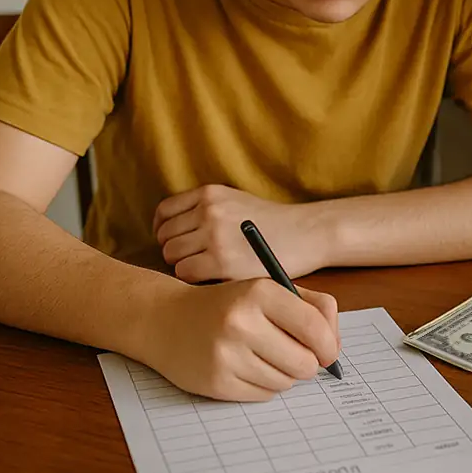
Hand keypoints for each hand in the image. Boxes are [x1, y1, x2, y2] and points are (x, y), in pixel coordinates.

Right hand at [141, 277, 339, 400]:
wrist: (165, 319)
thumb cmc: (226, 304)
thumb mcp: (267, 289)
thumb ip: (310, 308)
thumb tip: (334, 346)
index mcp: (259, 292)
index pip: (314, 327)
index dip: (329, 345)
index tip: (328, 352)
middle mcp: (242, 322)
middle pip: (304, 362)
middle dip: (306, 363)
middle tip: (294, 355)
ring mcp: (227, 354)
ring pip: (285, 382)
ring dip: (283, 375)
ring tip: (264, 358)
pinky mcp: (216, 382)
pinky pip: (263, 395)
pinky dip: (262, 386)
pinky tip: (245, 368)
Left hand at [154, 185, 328, 282]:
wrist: (307, 233)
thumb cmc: (273, 223)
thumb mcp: (236, 201)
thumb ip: (206, 209)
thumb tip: (171, 230)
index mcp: (210, 194)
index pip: (164, 213)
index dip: (164, 230)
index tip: (174, 241)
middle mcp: (208, 211)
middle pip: (165, 237)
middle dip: (175, 251)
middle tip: (192, 260)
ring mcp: (214, 236)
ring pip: (172, 256)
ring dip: (184, 266)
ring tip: (204, 269)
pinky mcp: (221, 262)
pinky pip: (186, 273)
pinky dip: (194, 278)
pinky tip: (211, 278)